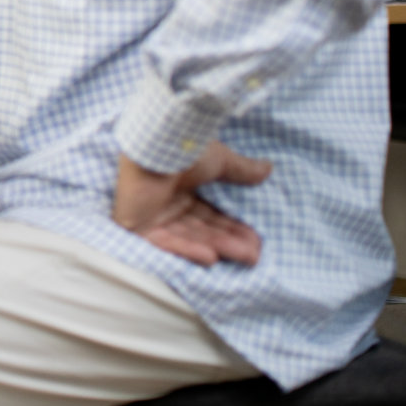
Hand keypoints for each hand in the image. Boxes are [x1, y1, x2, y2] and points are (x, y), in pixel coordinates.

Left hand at [112, 143, 271, 266]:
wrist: (154, 147)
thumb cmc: (184, 150)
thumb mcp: (219, 160)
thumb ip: (241, 169)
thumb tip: (268, 168)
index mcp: (181, 190)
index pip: (210, 217)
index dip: (233, 229)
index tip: (256, 240)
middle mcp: (167, 205)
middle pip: (202, 230)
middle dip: (230, 242)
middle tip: (254, 255)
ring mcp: (152, 215)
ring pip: (189, 238)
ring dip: (217, 247)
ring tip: (246, 256)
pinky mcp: (137, 224)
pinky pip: (164, 242)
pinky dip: (187, 249)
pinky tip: (211, 258)